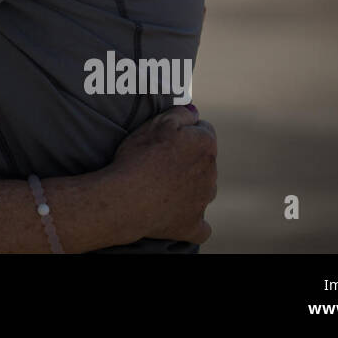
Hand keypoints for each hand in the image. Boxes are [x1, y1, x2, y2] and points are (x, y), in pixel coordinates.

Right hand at [111, 104, 216, 245]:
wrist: (126, 198)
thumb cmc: (139, 156)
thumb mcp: (156, 122)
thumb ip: (181, 113)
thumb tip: (195, 112)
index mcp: (205, 145)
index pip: (204, 130)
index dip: (185, 132)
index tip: (167, 138)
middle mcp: (211, 173)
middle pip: (204, 161)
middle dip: (188, 160)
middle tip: (159, 161)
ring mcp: (203, 201)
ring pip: (203, 190)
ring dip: (189, 187)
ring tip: (162, 186)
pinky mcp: (194, 225)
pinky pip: (201, 225)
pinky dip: (191, 220)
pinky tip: (177, 214)